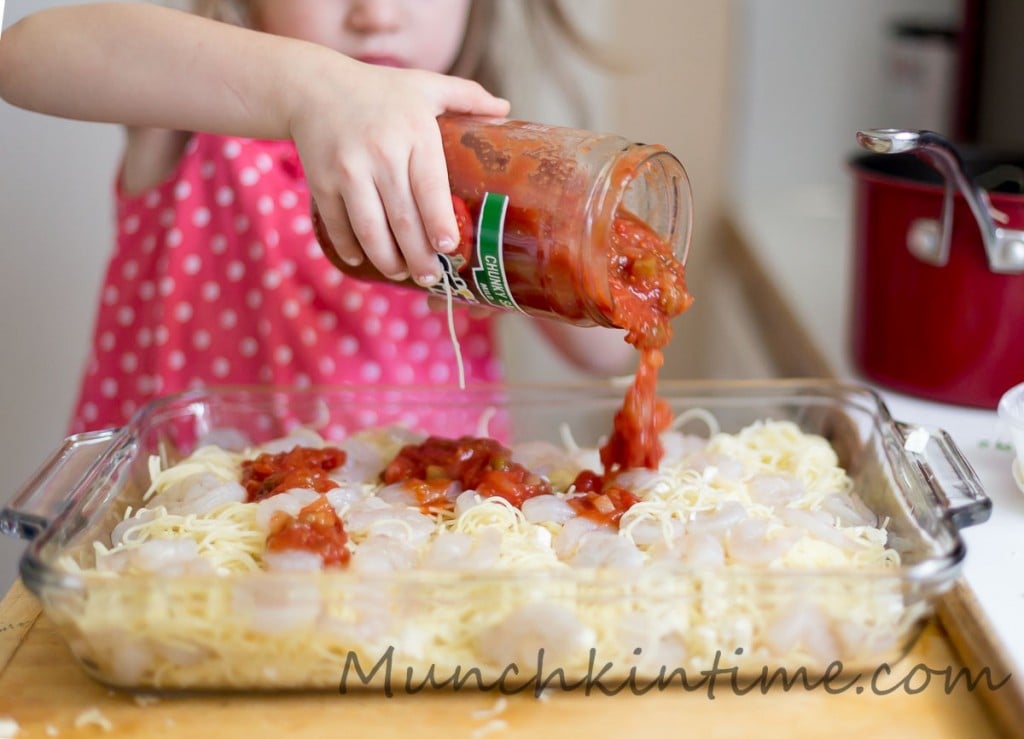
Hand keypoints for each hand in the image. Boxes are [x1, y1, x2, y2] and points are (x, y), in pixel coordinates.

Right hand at [288, 53, 509, 286]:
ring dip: (388, 261)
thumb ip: (467, 96)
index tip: (449, 247)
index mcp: (414, 133)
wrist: (314, 86)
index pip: (430, 187)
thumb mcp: (425, 85)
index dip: (439, 222)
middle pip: (403, 220)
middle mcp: (381, 154)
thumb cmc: (380, 91)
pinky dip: (351, 248)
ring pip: (371, 230)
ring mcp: (348, 171)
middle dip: (419, 258)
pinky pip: (339, 225)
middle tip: (432, 278)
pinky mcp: (322, 183)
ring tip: (401, 274)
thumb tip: (506, 110)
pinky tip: (363, 260)